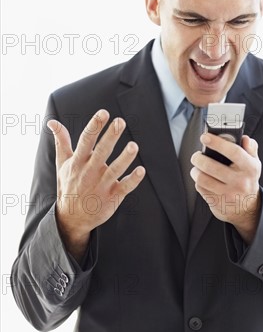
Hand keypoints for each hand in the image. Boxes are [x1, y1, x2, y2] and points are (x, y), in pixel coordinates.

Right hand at [47, 109, 144, 260]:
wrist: (71, 218)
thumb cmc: (69, 185)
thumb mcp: (62, 163)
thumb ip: (61, 141)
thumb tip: (52, 121)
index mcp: (78, 162)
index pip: (86, 140)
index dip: (94, 126)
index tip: (103, 112)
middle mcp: (89, 172)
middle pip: (102, 152)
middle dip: (111, 136)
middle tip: (120, 121)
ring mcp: (101, 185)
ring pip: (115, 170)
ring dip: (125, 158)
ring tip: (133, 146)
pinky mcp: (112, 197)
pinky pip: (125, 187)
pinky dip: (133, 180)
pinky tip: (142, 170)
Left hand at [190, 133, 260, 243]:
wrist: (247, 208)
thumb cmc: (247, 180)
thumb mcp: (254, 163)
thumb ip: (250, 148)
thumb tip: (245, 138)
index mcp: (250, 168)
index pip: (234, 152)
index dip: (217, 143)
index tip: (205, 137)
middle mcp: (240, 182)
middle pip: (211, 166)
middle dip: (198, 158)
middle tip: (197, 155)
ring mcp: (228, 194)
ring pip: (202, 178)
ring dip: (195, 170)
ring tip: (197, 167)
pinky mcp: (218, 203)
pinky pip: (201, 188)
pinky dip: (198, 181)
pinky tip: (202, 178)